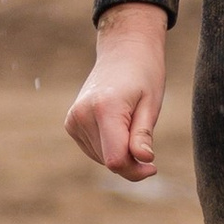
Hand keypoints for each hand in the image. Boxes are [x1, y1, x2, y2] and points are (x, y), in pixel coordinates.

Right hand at [66, 5, 168, 182]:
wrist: (123, 53)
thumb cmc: (143, 75)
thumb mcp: (151, 103)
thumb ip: (143, 134)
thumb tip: (144, 160)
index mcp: (105, 108)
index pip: (116, 160)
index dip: (135, 171)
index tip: (153, 166)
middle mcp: (83, 115)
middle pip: (109, 161)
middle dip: (130, 162)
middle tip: (146, 143)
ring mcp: (73, 119)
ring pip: (101, 158)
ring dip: (120, 153)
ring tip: (130, 126)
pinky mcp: (71, 123)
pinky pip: (93, 150)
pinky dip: (109, 147)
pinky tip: (118, 126)